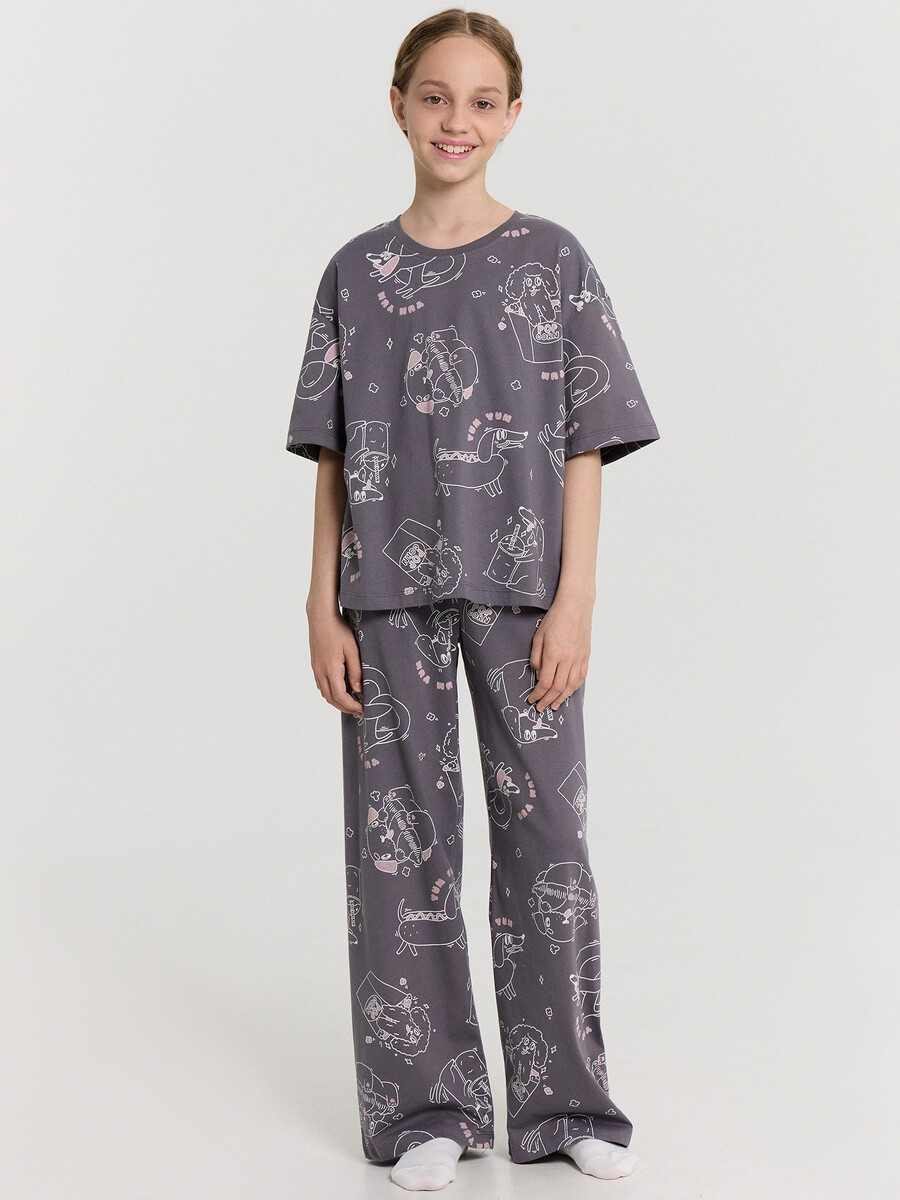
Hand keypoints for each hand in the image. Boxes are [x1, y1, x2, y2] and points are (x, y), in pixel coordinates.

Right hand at [307, 603, 363, 715]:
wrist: (321, 617)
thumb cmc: (338, 629)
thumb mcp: (352, 649)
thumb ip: (356, 671)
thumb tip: (358, 690)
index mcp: (330, 669)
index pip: (340, 696)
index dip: (351, 706)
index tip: (362, 709)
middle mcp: (320, 672)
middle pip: (331, 698)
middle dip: (344, 707)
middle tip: (358, 710)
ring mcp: (315, 669)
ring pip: (324, 693)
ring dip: (337, 701)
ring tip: (351, 702)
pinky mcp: (315, 665)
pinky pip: (321, 685)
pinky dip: (330, 692)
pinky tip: (340, 689)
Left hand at [528, 593, 592, 710]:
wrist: (576, 606)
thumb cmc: (554, 618)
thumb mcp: (538, 636)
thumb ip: (536, 657)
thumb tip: (537, 673)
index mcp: (553, 654)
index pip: (544, 682)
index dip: (537, 694)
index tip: (532, 699)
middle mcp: (567, 658)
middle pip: (557, 687)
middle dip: (547, 700)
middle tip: (540, 707)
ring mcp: (579, 658)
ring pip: (571, 685)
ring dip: (562, 698)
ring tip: (554, 705)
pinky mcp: (586, 655)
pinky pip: (581, 677)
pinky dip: (574, 687)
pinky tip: (568, 692)